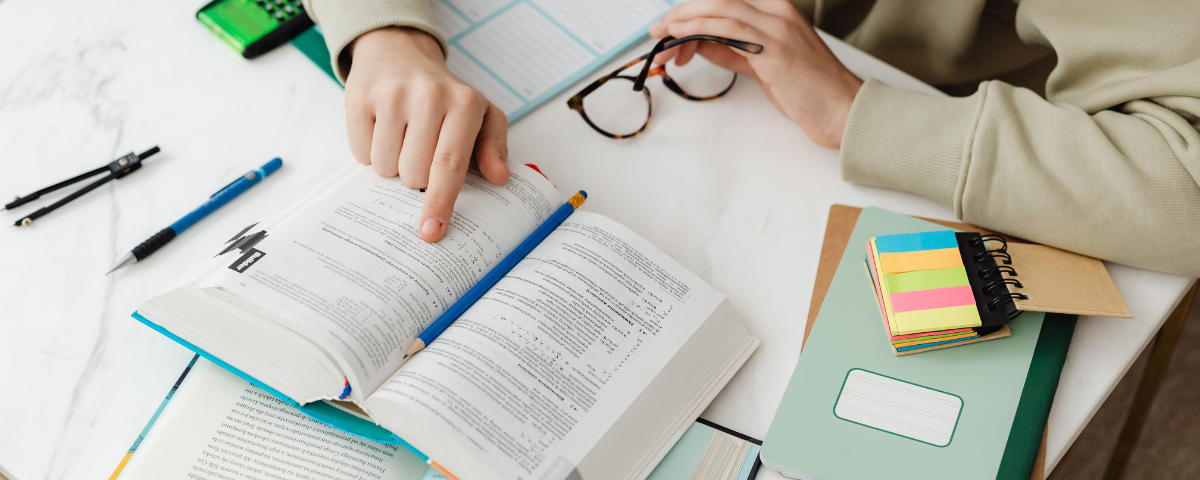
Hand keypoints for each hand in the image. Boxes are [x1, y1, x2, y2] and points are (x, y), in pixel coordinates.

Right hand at [345, 27, 508, 241]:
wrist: (400, 52)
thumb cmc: (445, 94)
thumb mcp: (481, 113)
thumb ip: (494, 147)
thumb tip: (499, 177)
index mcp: (464, 103)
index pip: (450, 164)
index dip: (440, 202)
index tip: (432, 231)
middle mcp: (428, 96)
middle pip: (414, 174)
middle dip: (416, 177)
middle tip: (422, 150)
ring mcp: (391, 95)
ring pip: (385, 168)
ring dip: (393, 165)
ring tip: (403, 136)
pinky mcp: (360, 97)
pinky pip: (361, 154)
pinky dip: (370, 150)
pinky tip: (382, 128)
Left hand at [649, 0, 862, 147]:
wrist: (842, 110)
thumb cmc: (808, 90)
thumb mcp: (762, 64)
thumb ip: (732, 50)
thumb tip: (699, 44)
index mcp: (777, 10)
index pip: (724, 2)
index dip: (693, 11)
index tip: (670, 28)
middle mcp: (777, 11)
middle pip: (718, 0)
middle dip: (681, 13)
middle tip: (656, 32)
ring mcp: (777, 27)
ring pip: (719, 9)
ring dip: (683, 22)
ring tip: (662, 38)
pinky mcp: (775, 49)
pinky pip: (728, 29)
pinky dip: (699, 28)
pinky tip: (681, 37)